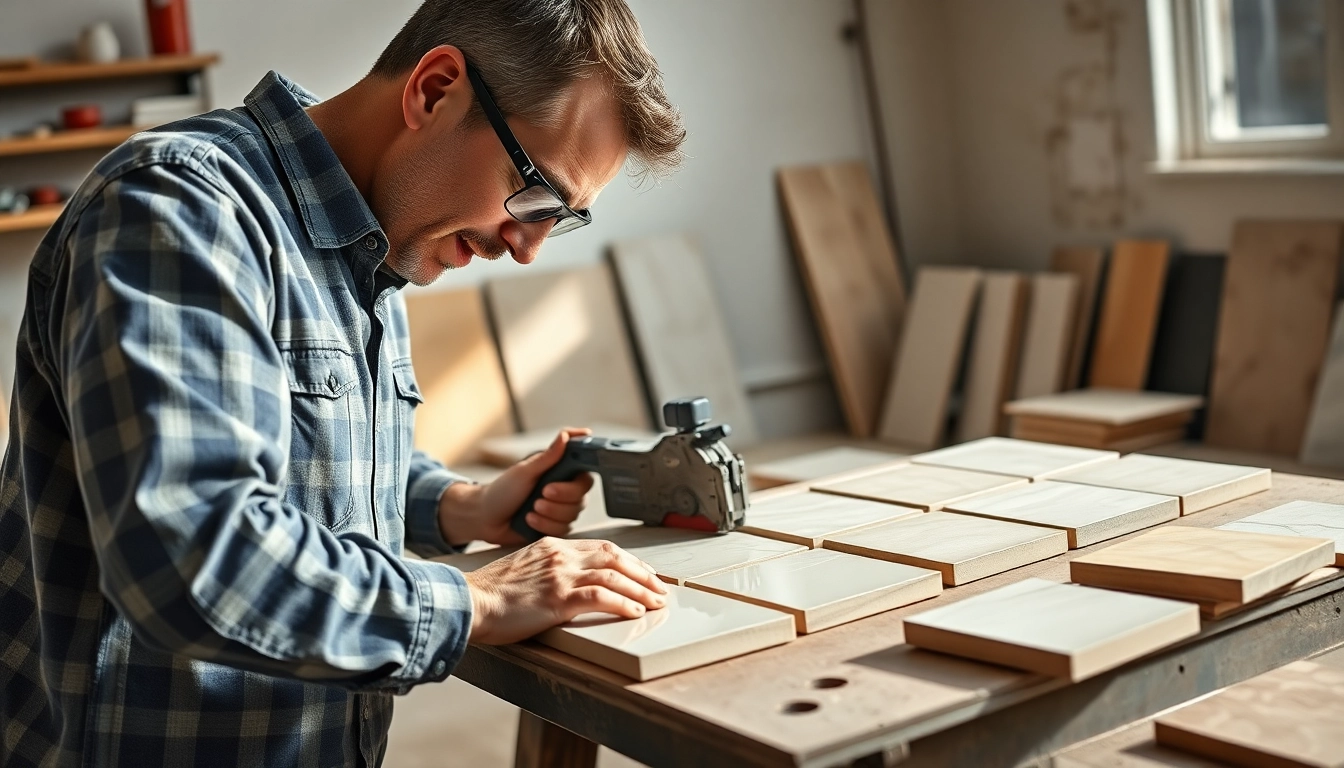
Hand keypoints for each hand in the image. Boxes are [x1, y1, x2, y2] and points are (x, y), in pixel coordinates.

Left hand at [438, 428, 595, 546]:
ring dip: (549, 513)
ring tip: (530, 509)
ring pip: (572, 516)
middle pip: (581, 497)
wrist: (486, 517)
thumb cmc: (503, 490)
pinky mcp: (555, 527)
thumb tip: (566, 435)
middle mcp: (564, 491)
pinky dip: (544, 526)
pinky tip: (529, 520)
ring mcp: (560, 510)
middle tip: (541, 494)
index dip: (575, 482)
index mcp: (560, 472)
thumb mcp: (525, 471)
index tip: (555, 482)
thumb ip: (548, 456)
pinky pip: (563, 530)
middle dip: (559, 498)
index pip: (585, 474)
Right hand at [464, 537, 669, 644]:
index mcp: (552, 546)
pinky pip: (600, 596)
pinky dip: (623, 603)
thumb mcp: (523, 571)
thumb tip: (567, 586)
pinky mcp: (557, 598)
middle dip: (642, 573)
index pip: (602, 547)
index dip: (628, 560)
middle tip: (660, 587)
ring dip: (640, 590)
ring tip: (656, 602)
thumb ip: (547, 571)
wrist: (468, 602)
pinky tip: (635, 612)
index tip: (643, 573)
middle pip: (614, 556)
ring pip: (614, 575)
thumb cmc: (490, 595)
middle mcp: (560, 555)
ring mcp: (560, 575)